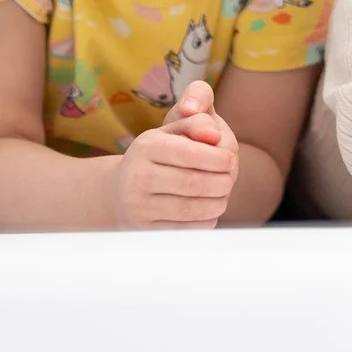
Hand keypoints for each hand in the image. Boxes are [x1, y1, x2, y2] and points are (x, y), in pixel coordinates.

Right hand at [114, 80, 238, 228]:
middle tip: (230, 180)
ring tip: (224, 195)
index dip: (217, 158)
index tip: (232, 160)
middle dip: (220, 182)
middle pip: (192, 183)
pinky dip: (204, 221)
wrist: (119, 190)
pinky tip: (210, 211)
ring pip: (189, 209)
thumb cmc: (155, 155)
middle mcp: (138, 176)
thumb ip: (197, 123)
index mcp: (146, 147)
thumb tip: (215, 134)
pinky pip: (183, 229)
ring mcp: (138, 205)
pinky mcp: (143, 228)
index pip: (189, 153)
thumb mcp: (171, 131)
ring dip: (216, 203)